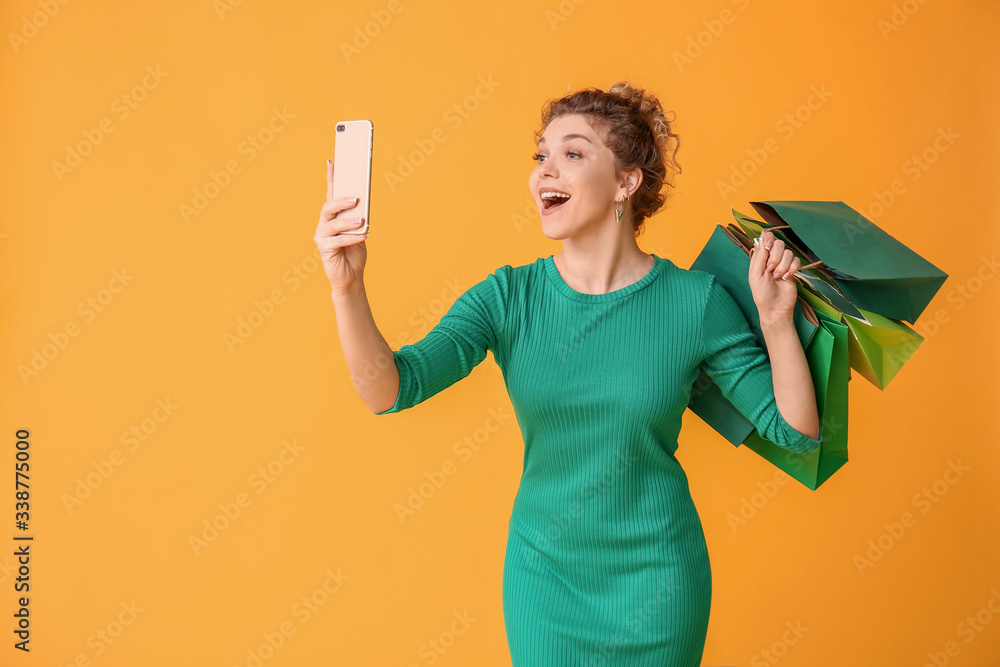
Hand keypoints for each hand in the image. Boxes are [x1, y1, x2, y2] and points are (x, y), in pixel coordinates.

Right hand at [314, 160, 367, 293]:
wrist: (351, 277)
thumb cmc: (355, 252)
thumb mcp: (360, 231)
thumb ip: (358, 218)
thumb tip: (362, 204)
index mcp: (333, 217)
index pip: (331, 194)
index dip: (331, 178)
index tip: (332, 162)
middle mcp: (324, 224)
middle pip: (329, 207)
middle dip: (341, 201)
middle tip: (356, 199)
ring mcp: (322, 236)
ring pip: (333, 224)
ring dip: (348, 221)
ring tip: (362, 221)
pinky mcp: (324, 249)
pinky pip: (338, 241)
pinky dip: (351, 237)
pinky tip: (364, 235)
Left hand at [748, 229, 800, 321]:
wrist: (775, 306)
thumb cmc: (762, 293)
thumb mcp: (755, 274)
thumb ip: (759, 257)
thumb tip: (761, 239)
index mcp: (760, 258)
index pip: (766, 239)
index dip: (768, 240)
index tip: (768, 247)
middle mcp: (772, 258)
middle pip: (779, 243)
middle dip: (775, 257)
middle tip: (770, 270)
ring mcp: (783, 263)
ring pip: (788, 252)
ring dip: (782, 266)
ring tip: (777, 277)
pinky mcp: (793, 269)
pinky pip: (796, 261)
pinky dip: (792, 269)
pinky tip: (786, 277)